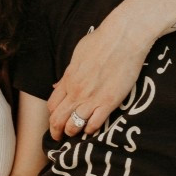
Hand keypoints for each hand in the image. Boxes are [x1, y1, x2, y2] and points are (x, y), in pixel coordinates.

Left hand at [47, 4, 153, 140]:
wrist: (123, 37)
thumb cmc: (102, 41)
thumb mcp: (78, 55)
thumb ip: (68, 73)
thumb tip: (58, 85)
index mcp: (68, 79)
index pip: (52, 105)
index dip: (52, 116)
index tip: (56, 120)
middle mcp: (77, 91)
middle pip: (58, 119)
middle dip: (56, 131)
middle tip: (59, 137)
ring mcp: (92, 98)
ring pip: (74, 125)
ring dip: (72, 132)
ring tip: (75, 134)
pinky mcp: (109, 102)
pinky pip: (94, 124)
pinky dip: (91, 130)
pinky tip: (92, 129)